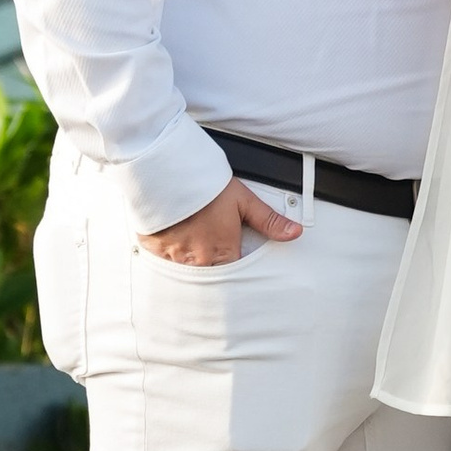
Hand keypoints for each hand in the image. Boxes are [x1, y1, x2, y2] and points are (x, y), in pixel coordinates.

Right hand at [139, 175, 300, 265]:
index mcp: (222, 252)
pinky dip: (168, 255)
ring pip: (186, 271)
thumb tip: (294, 232)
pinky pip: (164, 262)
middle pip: (210, 276)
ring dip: (191, 261)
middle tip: (210, 249)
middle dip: (212, 267)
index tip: (233, 258)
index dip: (235, 267)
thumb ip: (269, 220)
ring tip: (192, 242)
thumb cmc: (205, 186)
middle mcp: (199, 261)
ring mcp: (175, 258)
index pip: (235, 275)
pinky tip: (172, 241)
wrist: (169, 174)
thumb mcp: (243, 200)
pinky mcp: (156, 250)